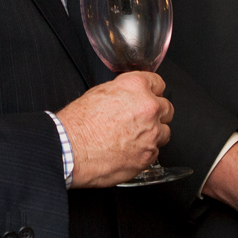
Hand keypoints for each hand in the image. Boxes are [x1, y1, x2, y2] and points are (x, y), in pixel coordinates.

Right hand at [57, 71, 171, 187]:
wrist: (71, 149)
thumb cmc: (78, 123)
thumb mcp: (99, 92)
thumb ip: (123, 92)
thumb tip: (129, 97)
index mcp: (136, 86)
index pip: (158, 83)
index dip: (152, 91)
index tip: (150, 97)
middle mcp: (149, 107)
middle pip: (167, 107)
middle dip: (156, 113)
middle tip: (141, 120)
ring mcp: (152, 132)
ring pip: (165, 131)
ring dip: (153, 134)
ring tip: (133, 138)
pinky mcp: (149, 155)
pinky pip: (155, 152)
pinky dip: (145, 152)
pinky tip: (129, 151)